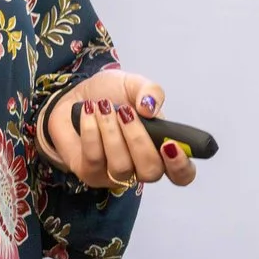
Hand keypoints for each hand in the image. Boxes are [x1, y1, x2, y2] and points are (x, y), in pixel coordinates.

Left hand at [40, 70, 198, 191]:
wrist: (77, 97)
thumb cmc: (111, 95)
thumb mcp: (133, 83)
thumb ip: (150, 91)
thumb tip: (150, 108)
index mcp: (160, 149)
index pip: (182, 174)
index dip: (181, 166)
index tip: (170, 144)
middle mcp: (141, 167)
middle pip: (150, 172)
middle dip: (138, 140)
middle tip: (125, 112)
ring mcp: (115, 175)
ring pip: (121, 167)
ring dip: (112, 132)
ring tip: (103, 107)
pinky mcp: (91, 174)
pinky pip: (95, 159)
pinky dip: (92, 131)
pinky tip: (88, 112)